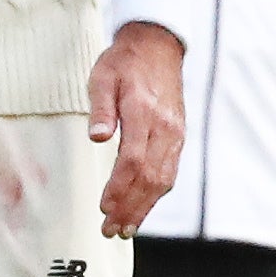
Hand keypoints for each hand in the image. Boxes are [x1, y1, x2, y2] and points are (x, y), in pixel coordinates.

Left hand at [85, 24, 186, 235]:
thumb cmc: (125, 62)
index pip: (132, 159)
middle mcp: (165, 127)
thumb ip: (100, 109)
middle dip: (130, 207)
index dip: (119, 187)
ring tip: (126, 228)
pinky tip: (143, 207)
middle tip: (110, 229)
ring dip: (144, 207)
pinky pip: (169, 172)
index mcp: (143, 112)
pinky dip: (156, 194)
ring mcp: (175, 134)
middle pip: (149, 177)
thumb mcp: (103, 77)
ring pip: (163, 180)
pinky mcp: (178, 136)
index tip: (104, 207)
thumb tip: (97, 137)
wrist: (157, 47)